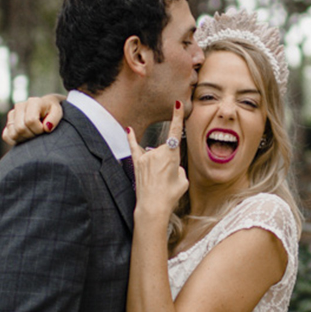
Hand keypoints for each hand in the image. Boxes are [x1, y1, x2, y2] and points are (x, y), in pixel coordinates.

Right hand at [2, 94, 63, 144]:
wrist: (45, 109)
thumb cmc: (52, 111)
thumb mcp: (58, 112)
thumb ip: (54, 118)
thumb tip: (46, 127)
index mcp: (33, 102)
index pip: (30, 121)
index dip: (39, 129)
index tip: (45, 129)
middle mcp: (20, 106)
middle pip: (20, 128)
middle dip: (32, 135)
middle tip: (39, 134)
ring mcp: (12, 114)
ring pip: (13, 133)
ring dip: (24, 139)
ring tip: (33, 134)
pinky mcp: (8, 123)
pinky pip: (6, 136)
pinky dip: (15, 141)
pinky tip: (24, 138)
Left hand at [126, 102, 186, 219]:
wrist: (152, 206)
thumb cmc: (169, 195)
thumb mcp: (183, 181)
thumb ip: (178, 168)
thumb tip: (171, 166)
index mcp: (171, 154)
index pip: (176, 131)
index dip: (177, 117)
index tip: (177, 105)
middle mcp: (157, 152)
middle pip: (165, 150)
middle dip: (169, 162)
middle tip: (168, 179)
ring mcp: (145, 157)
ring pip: (155, 154)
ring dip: (158, 165)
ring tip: (158, 181)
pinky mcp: (137, 163)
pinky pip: (134, 148)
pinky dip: (131, 139)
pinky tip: (128, 130)